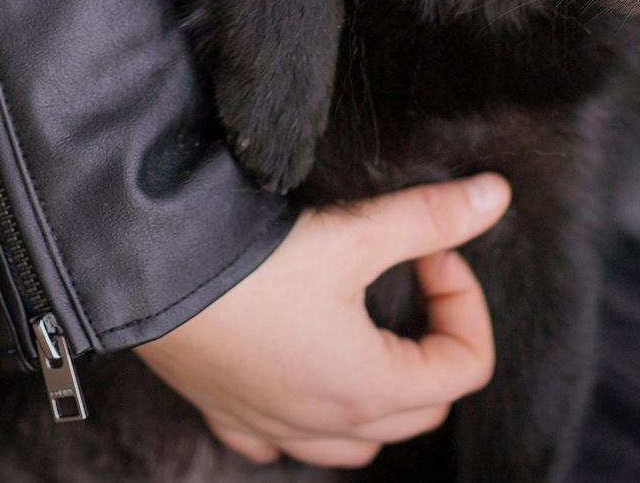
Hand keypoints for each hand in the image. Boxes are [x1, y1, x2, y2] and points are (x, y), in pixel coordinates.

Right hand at [134, 173, 509, 467]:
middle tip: (411, 275)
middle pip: (422, 409)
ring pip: (356, 442)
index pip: (466, 368)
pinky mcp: (228, 410)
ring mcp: (272, 423)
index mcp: (368, 387)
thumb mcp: (354, 233)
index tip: (433, 251)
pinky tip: (302, 366)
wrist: (144, 270)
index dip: (465, 301)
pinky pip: (282, 439)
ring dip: (382, 394)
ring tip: (371, 328)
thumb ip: (431, 218)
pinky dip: (306, 414)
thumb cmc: (249, 261)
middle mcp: (323, 421)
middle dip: (435, 342)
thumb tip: (495, 197)